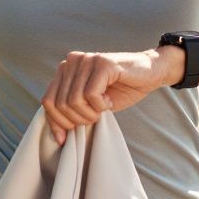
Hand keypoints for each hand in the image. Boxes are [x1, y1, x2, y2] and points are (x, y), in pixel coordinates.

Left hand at [41, 48, 184, 145]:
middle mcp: (72, 61)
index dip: (55, 123)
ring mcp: (86, 60)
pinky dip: (100, 106)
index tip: (64, 138)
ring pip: (73, 101)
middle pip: (59, 103)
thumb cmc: (120, 90)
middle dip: (76, 120)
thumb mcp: (90, 104)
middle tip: (94, 118)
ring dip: (89, 114)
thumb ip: (71, 111)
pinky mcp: (102, 63)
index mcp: (65, 69)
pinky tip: (109, 102)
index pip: (48, 100)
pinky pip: (91, 95)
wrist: (150, 73)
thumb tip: (56, 136)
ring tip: (102, 110)